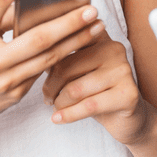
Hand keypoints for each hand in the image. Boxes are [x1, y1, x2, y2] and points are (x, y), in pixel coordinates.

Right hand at [0, 0, 100, 133]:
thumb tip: (31, 1)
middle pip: (35, 41)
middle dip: (67, 24)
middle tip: (90, 9)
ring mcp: (5, 82)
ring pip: (48, 58)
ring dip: (76, 40)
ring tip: (96, 24)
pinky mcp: (17, 94)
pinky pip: (44, 71)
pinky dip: (65, 55)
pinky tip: (82, 43)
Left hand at [42, 26, 151, 144]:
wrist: (127, 117)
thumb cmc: (96, 91)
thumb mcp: (78, 71)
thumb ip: (59, 58)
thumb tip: (29, 52)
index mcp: (100, 37)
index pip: (67, 39)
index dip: (47, 52)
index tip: (31, 63)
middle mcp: (114, 49)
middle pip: (66, 66)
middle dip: (50, 86)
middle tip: (47, 97)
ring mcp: (123, 70)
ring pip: (75, 89)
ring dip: (59, 103)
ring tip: (57, 107)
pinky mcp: (127, 94)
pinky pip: (89, 105)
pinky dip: (68, 115)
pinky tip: (57, 119)